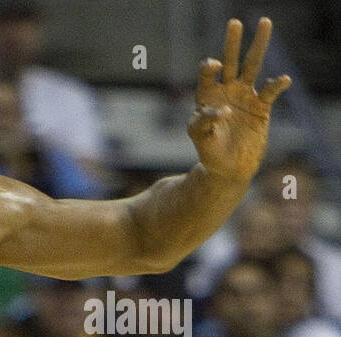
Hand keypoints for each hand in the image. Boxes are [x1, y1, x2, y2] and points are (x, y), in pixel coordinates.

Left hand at [189, 18, 290, 182]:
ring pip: (252, 67)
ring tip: (264, 23)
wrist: (228, 168)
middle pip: (231, 62)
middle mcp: (227, 92)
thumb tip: (223, 109)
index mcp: (208, 96)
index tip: (216, 66)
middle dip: (232, 43)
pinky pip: (270, 91)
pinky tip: (282, 80)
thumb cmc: (209, 151)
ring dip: (258, 47)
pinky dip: (276, 84)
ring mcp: (245, 97)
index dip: (210, 66)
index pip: (208, 74)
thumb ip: (204, 121)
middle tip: (233, 23)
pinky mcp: (261, 107)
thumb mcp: (199, 137)